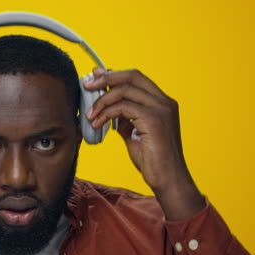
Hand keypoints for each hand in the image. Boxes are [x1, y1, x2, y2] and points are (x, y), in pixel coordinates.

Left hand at [84, 68, 204, 220]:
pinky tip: (96, 124)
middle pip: (132, 76)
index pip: (136, 79)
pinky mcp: (153, 120)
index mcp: (162, 103)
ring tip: (89, 114)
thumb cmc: (153, 161)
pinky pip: (122, 107)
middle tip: (87, 84)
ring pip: (124, 90)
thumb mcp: (135, 135)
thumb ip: (126, 121)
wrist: (168, 180)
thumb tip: (111, 113)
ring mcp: (161, 109)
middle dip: (106, 77)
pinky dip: (106, 113)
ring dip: (101, 101)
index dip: (114, 74)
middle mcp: (164, 102)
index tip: (95, 76)